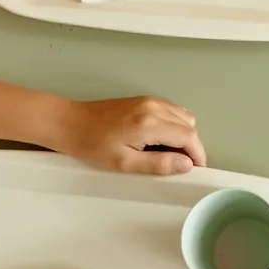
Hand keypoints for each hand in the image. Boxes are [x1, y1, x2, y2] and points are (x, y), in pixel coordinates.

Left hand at [48, 95, 208, 174]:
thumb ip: (158, 163)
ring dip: (183, 135)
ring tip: (167, 152)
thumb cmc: (93, 145)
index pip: (189, 137)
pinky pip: (172, 110)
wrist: (71, 123)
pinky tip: (159, 138)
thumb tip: (186, 165)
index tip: (195, 169)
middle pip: (190, 126)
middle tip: (177, 164)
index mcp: (150, 124)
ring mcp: (150, 100)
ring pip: (183, 116)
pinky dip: (174, 125)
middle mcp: (154, 107)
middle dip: (191, 146)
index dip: (197, 155)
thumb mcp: (124, 162)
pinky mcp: (144, 99)